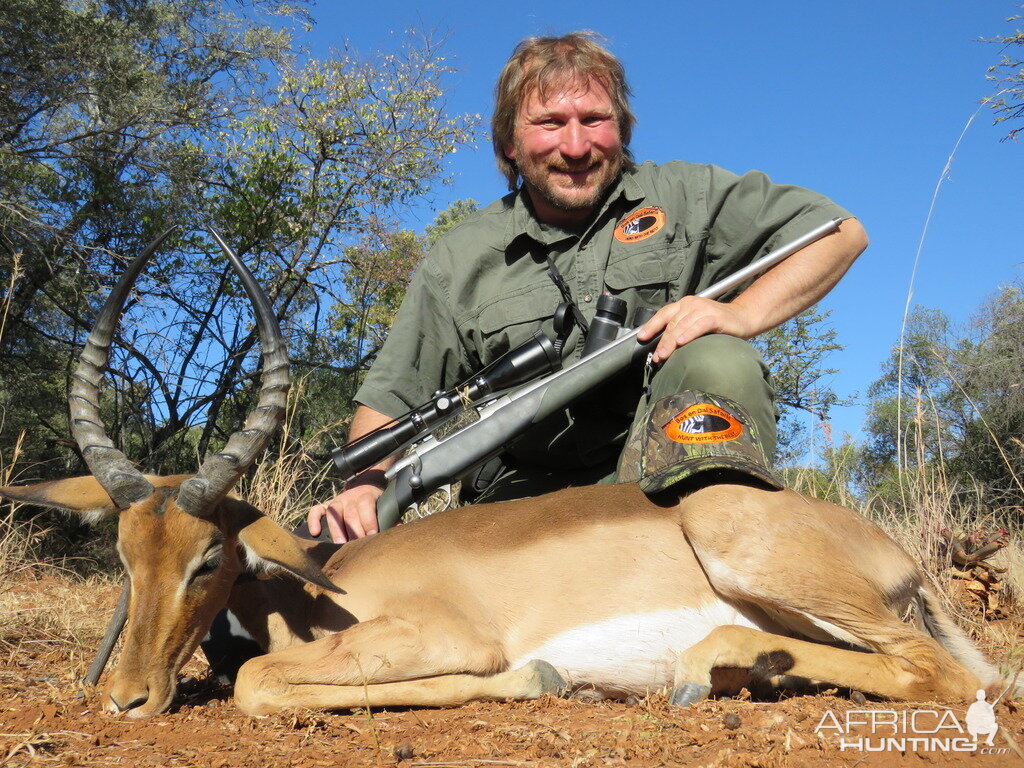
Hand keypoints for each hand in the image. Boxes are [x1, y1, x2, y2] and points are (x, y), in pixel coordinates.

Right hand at [306, 471, 386, 543]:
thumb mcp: (385, 507)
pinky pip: (316, 510)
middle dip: (354, 532)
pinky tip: (315, 532)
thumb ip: (391, 519)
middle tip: (356, 547)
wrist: (367, 485)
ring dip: (337, 531)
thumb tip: (398, 532)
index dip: (369, 522)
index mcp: (367, 496)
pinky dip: (313, 519)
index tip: (372, 537)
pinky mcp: (327, 505)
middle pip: (350, 514)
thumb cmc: (378, 503)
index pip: (366, 507)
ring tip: (340, 546)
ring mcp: (338, 500)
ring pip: (334, 514)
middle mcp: (350, 497)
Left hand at [636, 296, 754, 363]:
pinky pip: (698, 326)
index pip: (663, 314)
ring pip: (682, 326)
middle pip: (671, 324)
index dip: (651, 326)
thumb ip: (680, 330)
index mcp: (684, 305)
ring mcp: (703, 309)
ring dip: (671, 342)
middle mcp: (691, 304)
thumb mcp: (695, 324)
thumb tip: (662, 348)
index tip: (641, 338)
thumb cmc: (718, 324)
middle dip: (661, 342)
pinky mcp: (715, 316)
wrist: (743, 318)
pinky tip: (682, 342)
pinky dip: (689, 334)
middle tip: (656, 357)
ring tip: (664, 355)